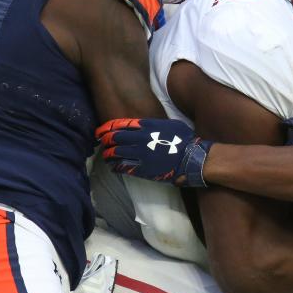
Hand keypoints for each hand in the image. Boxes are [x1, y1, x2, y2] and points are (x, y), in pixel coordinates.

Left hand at [95, 118, 212, 186]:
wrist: (191, 158)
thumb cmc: (184, 139)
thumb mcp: (170, 124)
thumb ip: (153, 123)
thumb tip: (144, 124)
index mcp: (146, 126)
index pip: (120, 125)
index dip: (107, 127)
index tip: (101, 130)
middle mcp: (140, 139)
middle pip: (115, 138)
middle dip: (105, 140)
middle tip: (101, 141)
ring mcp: (140, 154)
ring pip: (116, 153)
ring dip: (108, 154)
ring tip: (105, 155)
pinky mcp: (142, 169)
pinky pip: (123, 167)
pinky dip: (116, 166)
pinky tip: (113, 166)